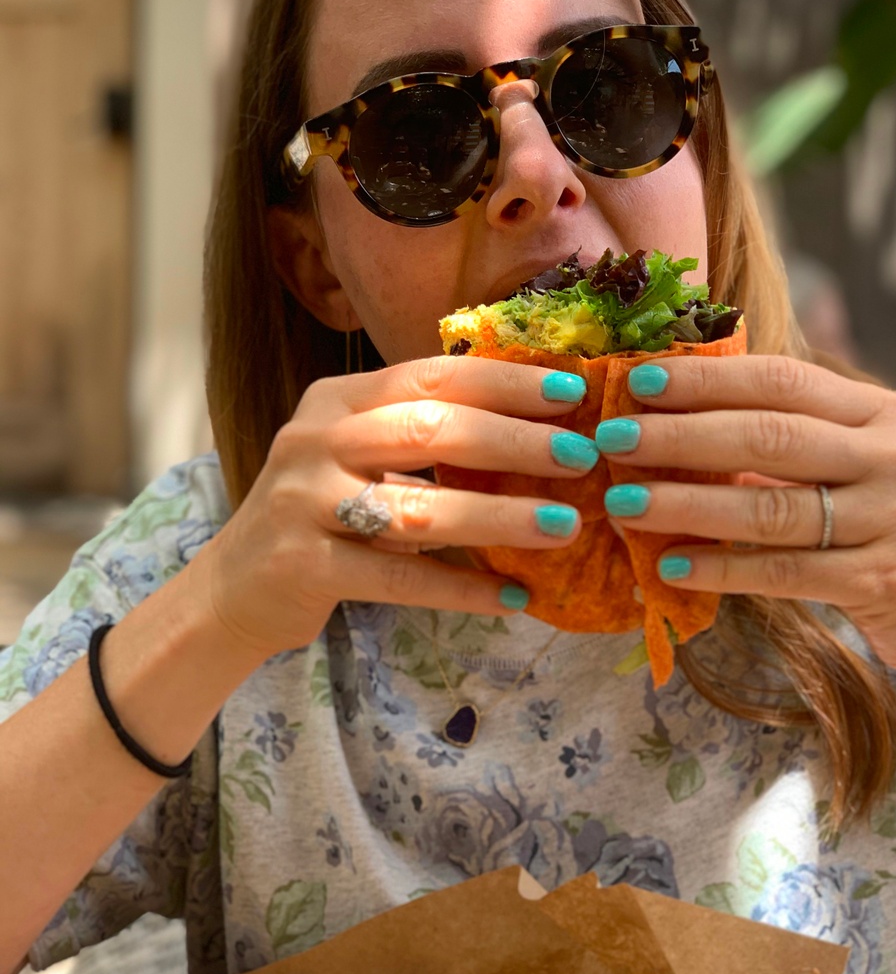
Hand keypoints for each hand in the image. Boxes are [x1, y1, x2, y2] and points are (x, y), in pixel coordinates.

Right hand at [200, 358, 594, 656]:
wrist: (234, 587)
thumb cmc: (321, 515)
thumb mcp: (358, 457)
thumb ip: (422, 434)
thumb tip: (539, 425)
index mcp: (338, 401)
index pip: (432, 376)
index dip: (505, 381)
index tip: (571, 390)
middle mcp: (316, 440)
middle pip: (431, 429)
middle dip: (516, 441)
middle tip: (582, 458)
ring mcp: (304, 502)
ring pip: (420, 507)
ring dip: (500, 516)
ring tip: (565, 526)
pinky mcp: (304, 566)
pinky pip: (399, 579)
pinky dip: (461, 590)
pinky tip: (514, 597)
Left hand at [599, 354, 895, 687]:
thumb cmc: (892, 531)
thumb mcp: (858, 468)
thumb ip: (788, 443)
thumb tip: (675, 422)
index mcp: (881, 414)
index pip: (782, 380)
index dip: (706, 379)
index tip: (638, 380)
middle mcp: (895, 457)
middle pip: (768, 436)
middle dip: (680, 436)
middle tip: (613, 440)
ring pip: (770, 507)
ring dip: (686, 505)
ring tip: (623, 505)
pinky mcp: (887, 581)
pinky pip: (784, 572)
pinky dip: (721, 569)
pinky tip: (669, 568)